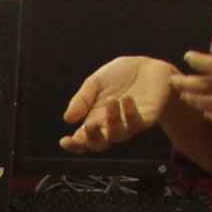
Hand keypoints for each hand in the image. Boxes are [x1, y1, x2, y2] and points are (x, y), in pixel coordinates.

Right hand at [58, 57, 175, 152]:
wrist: (147, 67)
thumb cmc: (119, 77)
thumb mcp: (94, 83)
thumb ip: (82, 99)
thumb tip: (67, 119)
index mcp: (95, 120)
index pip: (82, 139)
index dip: (73, 144)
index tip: (64, 141)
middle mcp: (111, 126)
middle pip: (99, 144)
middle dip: (92, 138)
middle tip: (89, 124)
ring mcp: (129, 124)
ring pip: (119, 135)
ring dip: (113, 121)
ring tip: (112, 100)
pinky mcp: (147, 118)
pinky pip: (138, 123)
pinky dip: (131, 113)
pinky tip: (127, 99)